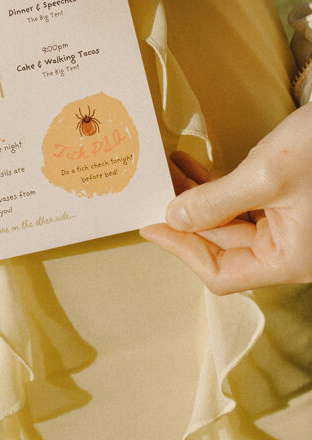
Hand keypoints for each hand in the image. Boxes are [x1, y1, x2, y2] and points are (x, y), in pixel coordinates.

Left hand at [140, 103, 311, 292]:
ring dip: (195, 198)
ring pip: (227, 222)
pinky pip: (240, 204)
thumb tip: (175, 219)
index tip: (151, 226)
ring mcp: (288, 227)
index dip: (182, 251)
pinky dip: (214, 187)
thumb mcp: (265, 175)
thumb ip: (216, 202)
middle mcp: (289, 249)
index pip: (222, 273)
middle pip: (221, 246)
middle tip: (151, 192)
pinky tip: (188, 165)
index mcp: (289, 259)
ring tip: (165, 172)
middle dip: (184, 218)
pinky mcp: (285, 203)